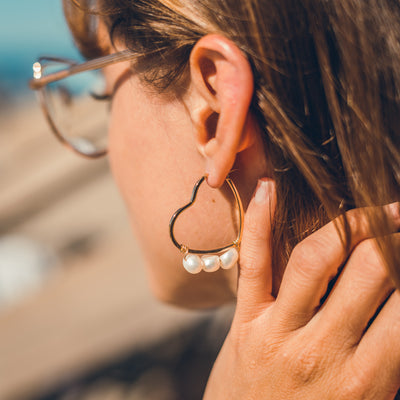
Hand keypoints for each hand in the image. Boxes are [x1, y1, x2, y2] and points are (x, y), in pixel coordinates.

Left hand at [204, 179, 399, 399]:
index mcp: (366, 379)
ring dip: (351, 225)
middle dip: (393, 238)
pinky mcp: (245, 319)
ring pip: (317, 257)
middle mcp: (324, 351)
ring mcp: (278, 330)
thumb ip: (391, 361)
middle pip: (371, 269)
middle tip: (399, 224)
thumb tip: (399, 306)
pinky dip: (258, 220)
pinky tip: (269, 188)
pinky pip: (253, 261)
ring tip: (371, 212)